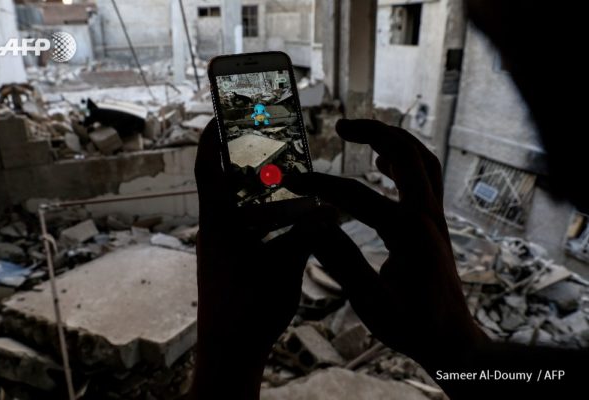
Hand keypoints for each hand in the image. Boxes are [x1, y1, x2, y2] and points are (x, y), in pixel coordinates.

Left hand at [189, 120, 328, 398]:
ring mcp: (222, 246)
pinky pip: (246, 226)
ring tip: (283, 176)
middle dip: (242, 158)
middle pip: (224, 182)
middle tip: (268, 141)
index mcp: (219, 225)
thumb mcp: (284, 269)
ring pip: (237, 205)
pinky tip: (287, 216)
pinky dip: (263, 214)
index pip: (208, 171)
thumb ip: (306, 236)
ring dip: (256, 188)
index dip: (212, 139)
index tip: (222, 115)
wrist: (230, 350)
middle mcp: (216, 230)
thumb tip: (332, 211)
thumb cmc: (249, 311)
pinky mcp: (232, 260)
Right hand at [285, 119, 487, 369]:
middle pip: (404, 154)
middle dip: (372, 133)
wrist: (453, 342)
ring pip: (422, 159)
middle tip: (341, 126)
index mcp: (406, 232)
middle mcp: (425, 216)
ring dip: (394, 140)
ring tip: (362, 135)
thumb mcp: (370, 302)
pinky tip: (384, 164)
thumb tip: (310, 226)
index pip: (355, 194)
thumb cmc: (413, 327)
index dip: (320, 185)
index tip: (292, 180)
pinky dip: (406, 160)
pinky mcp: (436, 224)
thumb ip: (340, 261)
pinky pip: (426, 177)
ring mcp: (435, 217)